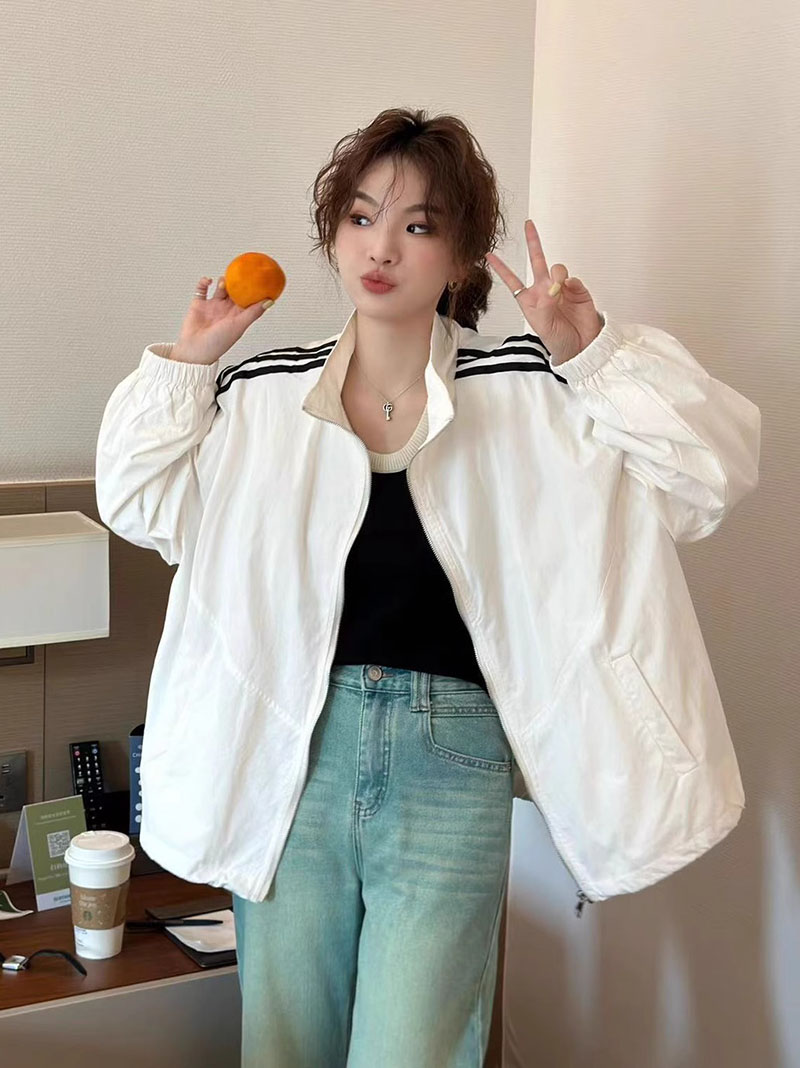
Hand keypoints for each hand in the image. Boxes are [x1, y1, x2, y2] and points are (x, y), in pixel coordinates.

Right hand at [172, 275, 273, 365]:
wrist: (195, 349)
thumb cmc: (218, 343)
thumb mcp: (239, 326)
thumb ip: (253, 313)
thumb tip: (269, 301)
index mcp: (238, 316)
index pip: (249, 301)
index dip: (255, 291)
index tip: (261, 279)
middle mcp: (226, 310)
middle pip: (235, 292)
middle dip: (238, 283)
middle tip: (242, 272)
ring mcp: (213, 306)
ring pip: (220, 289)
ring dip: (223, 282)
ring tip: (225, 280)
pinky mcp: (199, 304)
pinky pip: (202, 289)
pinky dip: (204, 282)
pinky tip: (209, 280)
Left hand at [486, 219, 602, 365]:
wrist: (581, 347)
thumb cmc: (558, 340)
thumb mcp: (543, 325)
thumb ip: (545, 303)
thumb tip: (553, 285)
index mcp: (529, 300)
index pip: (513, 280)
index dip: (501, 268)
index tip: (488, 254)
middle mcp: (544, 290)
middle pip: (537, 261)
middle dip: (533, 242)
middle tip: (528, 225)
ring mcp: (561, 288)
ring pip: (556, 268)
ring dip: (556, 273)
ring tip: (558, 288)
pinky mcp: (577, 289)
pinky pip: (572, 278)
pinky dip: (570, 282)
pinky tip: (569, 290)